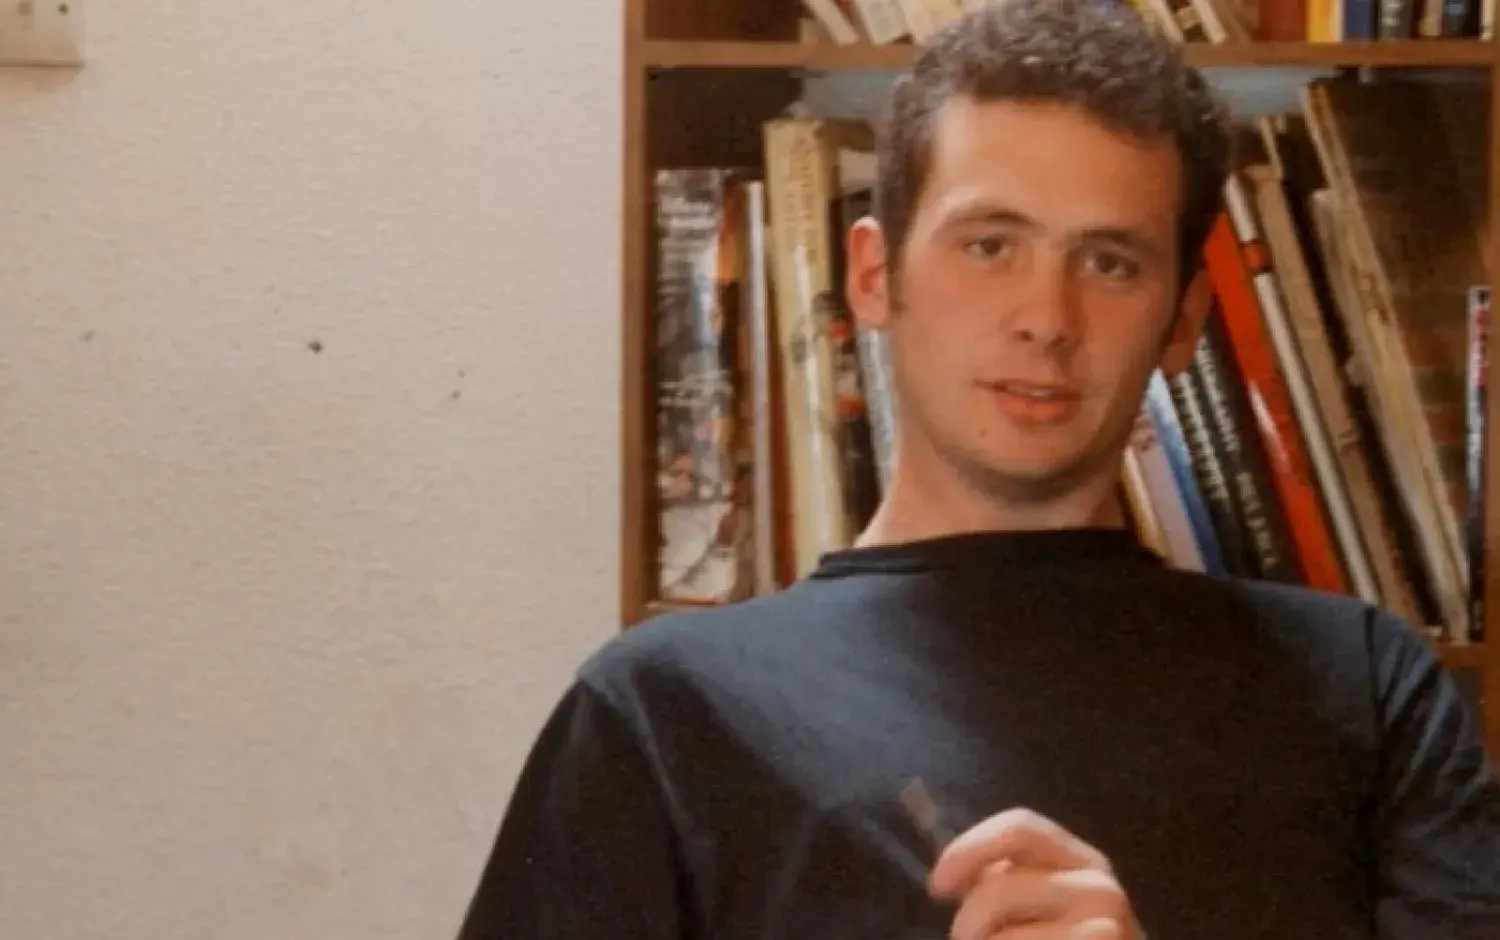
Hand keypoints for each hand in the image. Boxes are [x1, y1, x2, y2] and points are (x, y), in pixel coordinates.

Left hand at [928, 807, 1142, 939]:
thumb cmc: (1063, 939)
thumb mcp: (1039, 903)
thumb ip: (1004, 880)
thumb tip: (950, 871)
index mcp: (1080, 858)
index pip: (1020, 827)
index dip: (970, 848)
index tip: (937, 884)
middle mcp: (1099, 885)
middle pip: (1002, 885)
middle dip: (968, 919)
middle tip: (964, 939)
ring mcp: (1105, 926)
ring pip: (1007, 935)